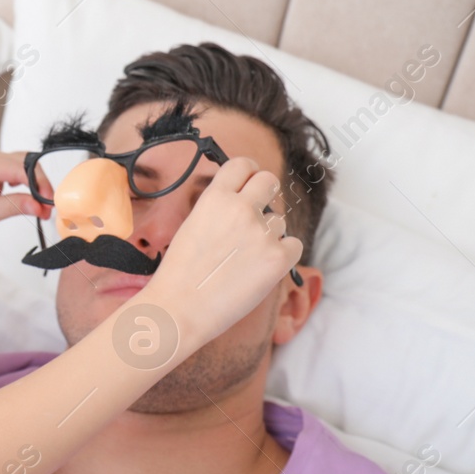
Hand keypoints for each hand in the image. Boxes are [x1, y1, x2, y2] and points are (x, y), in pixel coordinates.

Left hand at [0, 147, 49, 245]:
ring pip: (26, 165)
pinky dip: (29, 183)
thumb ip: (14, 206)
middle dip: (40, 185)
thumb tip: (40, 205)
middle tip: (47, 209)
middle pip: (27, 163)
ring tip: (40, 206)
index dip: (39, 185)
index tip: (48, 204)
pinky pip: (20, 170)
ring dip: (37, 184)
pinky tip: (29, 197)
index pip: (20, 168)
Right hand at [136, 156, 301, 347]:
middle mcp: (241, 209)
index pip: (242, 165)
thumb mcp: (192, 225)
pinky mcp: (278, 259)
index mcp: (215, 198)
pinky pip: (295, 245)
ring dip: (270, 234)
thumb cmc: (180, 274)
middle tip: (258, 214)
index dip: (249, 173)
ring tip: (247, 258)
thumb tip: (241, 203)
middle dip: (266, 194)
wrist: (180, 308)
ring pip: (279, 220)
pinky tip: (262, 268)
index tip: (250, 182)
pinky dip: (283, 255)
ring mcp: (262, 233)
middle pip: (269, 181)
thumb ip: (218, 209)